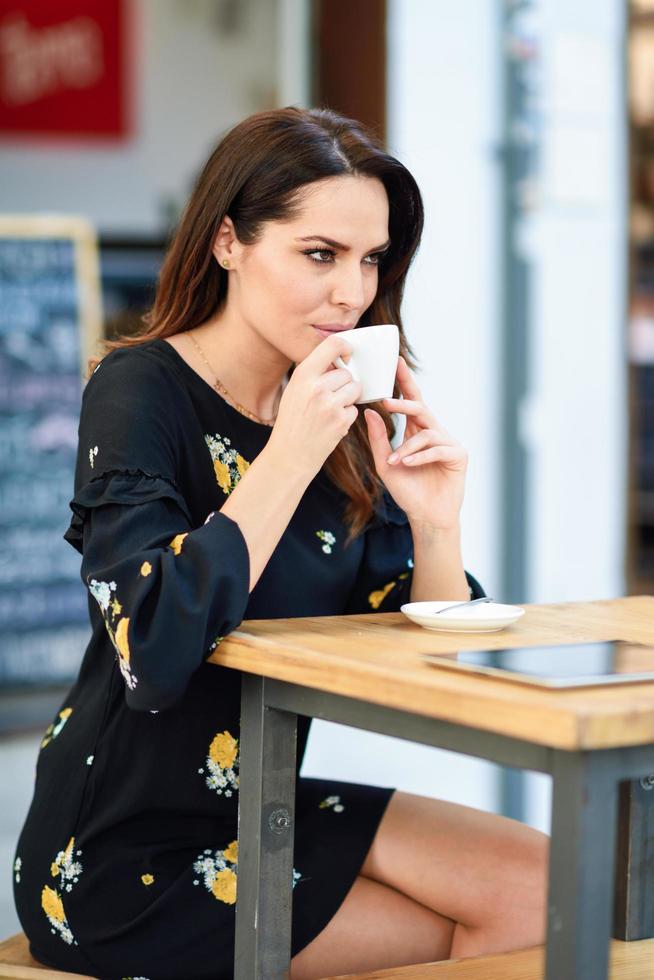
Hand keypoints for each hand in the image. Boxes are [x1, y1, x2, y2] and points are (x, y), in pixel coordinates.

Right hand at [267, 334, 362, 478]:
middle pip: (346, 373)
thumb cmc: (292, 421)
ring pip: (355, 389)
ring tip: (330, 410)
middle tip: (330, 398)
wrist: (289, 455)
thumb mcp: (294, 390)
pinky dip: (347, 416)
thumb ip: (314, 373)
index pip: (332, 345)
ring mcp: (330, 405)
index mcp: (303, 375)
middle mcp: (316, 387)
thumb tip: (338, 357)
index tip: (348, 355)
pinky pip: (355, 410)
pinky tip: (330, 424)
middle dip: (344, 384)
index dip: (346, 347)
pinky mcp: (341, 422)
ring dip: (348, 399)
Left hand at [363, 356, 467, 528]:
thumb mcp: (385, 464)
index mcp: (417, 431)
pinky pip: (437, 448)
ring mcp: (448, 443)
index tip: (395, 362)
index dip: (405, 381)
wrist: (425, 517)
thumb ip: (378, 439)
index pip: (412, 400)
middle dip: (404, 401)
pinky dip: (419, 456)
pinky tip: (407, 465)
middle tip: (386, 400)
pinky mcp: (458, 456)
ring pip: (426, 431)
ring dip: (407, 446)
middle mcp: (434, 432)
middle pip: (421, 407)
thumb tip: (370, 412)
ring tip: (396, 461)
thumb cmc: (407, 491)